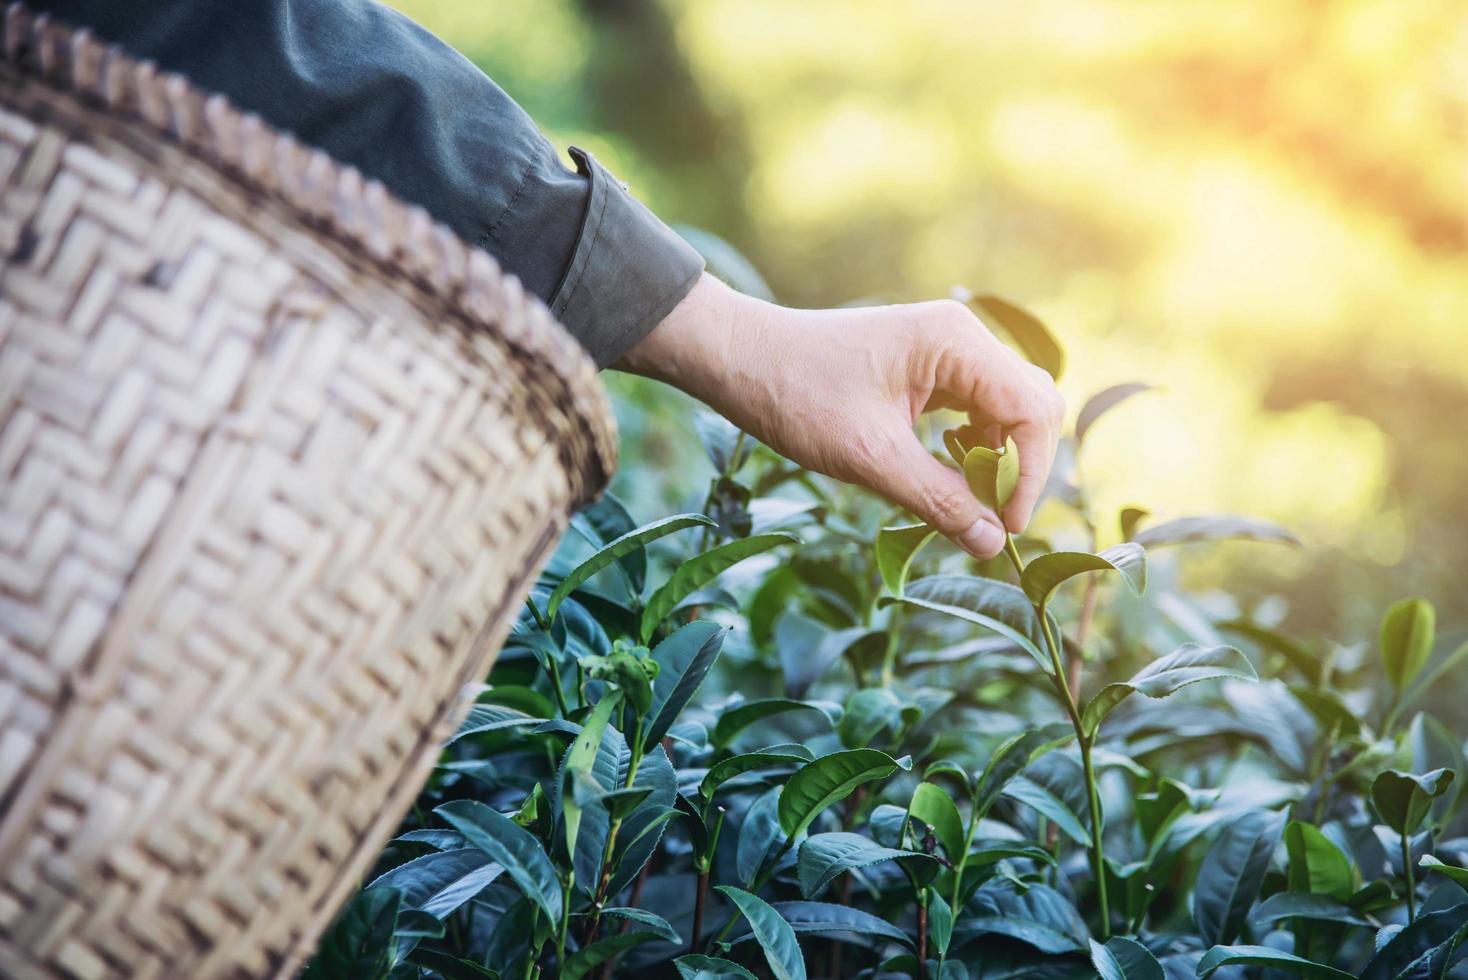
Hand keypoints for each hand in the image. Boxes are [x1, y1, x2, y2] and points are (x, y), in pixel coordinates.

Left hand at [614, 274, 1064, 559]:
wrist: (740, 360)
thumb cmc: (796, 396)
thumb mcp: (869, 457)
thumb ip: (937, 500)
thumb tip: (992, 544)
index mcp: (954, 342)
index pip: (1032, 409)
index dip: (1029, 473)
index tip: (1003, 526)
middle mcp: (960, 337)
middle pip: (1030, 406)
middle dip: (1020, 467)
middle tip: (989, 521)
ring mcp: (945, 349)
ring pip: (1006, 410)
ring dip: (996, 460)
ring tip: (965, 505)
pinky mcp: (928, 367)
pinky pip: (975, 409)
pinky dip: (972, 448)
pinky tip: (947, 476)